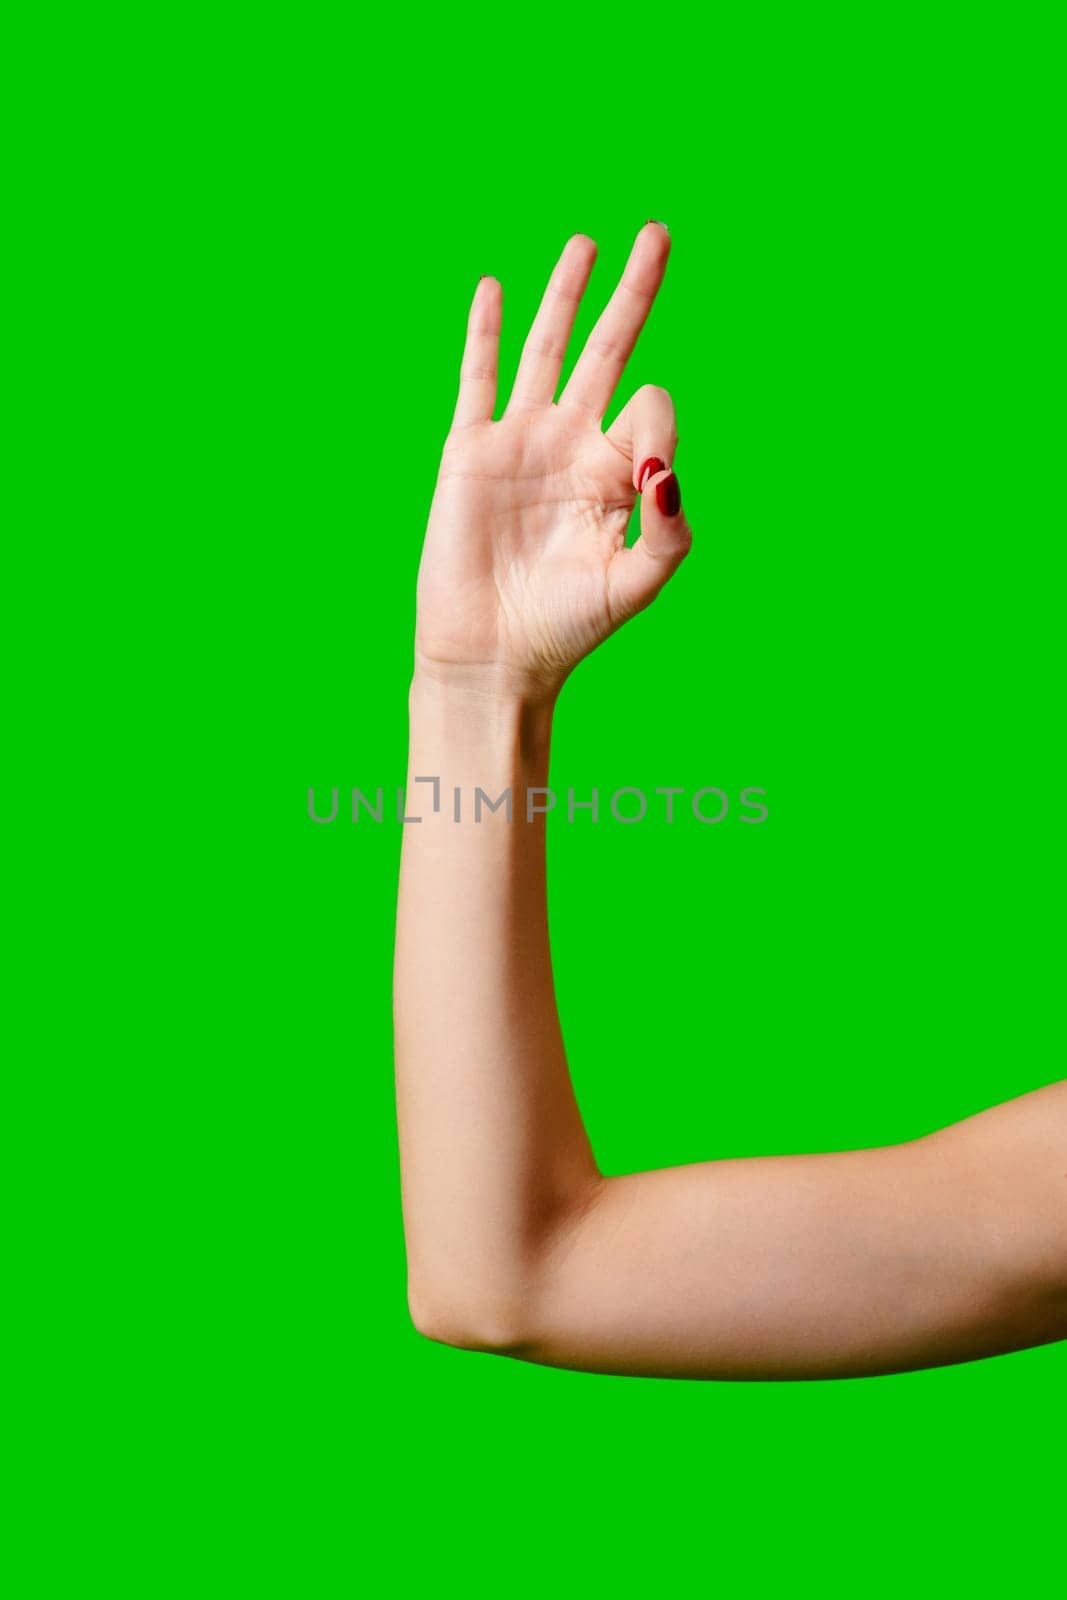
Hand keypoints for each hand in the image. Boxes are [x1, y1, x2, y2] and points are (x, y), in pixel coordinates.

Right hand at [414, 223, 692, 700]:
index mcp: (619, 474)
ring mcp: (522, 442)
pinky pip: (477, 377)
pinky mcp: (470, 449)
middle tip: (658, 232)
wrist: (492, 654)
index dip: (656, 420)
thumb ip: (669, 526)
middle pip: (610, 349)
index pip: (652, 406)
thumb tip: (664, 463)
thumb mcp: (637, 583)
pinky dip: (484, 331)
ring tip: (587, 242)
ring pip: (548, 350)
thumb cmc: (567, 627)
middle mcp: (574, 447)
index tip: (643, 474)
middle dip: (635, 292)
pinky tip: (494, 288)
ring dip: (566, 294)